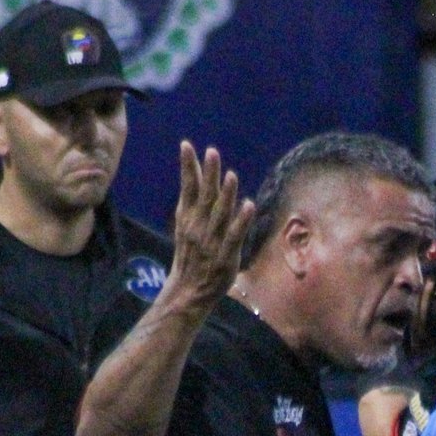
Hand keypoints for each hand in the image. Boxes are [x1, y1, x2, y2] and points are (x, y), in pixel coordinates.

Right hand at [161, 142, 254, 311]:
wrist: (188, 290)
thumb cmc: (190, 255)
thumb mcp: (185, 225)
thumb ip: (192, 200)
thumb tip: (193, 172)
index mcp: (187, 218)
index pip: (187, 188)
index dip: (187, 167)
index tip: (187, 145)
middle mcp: (198, 227)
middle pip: (205, 197)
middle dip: (209, 174)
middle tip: (212, 152)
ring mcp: (212, 242)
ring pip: (220, 214)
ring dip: (226, 195)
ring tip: (231, 176)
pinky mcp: (226, 256)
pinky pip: (235, 236)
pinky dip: (242, 221)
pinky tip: (249, 205)